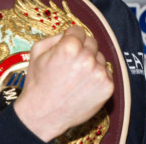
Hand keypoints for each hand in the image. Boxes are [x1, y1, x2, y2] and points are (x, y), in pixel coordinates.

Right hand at [14, 26, 113, 140]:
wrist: (42, 116)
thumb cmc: (38, 84)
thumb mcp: (37, 52)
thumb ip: (55, 36)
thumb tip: (70, 33)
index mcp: (70, 46)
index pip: (79, 30)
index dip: (70, 38)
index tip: (66, 48)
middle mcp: (87, 58)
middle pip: (91, 42)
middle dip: (82, 50)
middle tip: (70, 65)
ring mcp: (99, 73)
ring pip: (100, 58)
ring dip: (91, 64)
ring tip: (76, 78)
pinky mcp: (107, 87)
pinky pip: (106, 74)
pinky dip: (97, 78)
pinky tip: (84, 87)